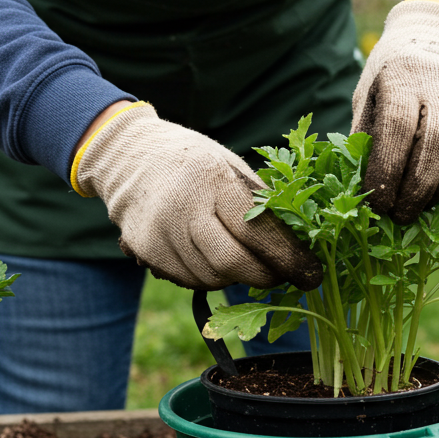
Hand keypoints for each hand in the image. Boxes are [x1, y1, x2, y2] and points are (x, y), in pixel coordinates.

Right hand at [72, 103, 322, 290]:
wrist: (128, 157)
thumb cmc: (192, 161)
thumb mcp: (229, 163)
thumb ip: (260, 200)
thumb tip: (298, 240)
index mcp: (212, 180)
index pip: (256, 230)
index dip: (287, 257)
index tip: (310, 273)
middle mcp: (183, 209)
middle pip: (233, 263)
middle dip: (265, 276)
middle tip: (282, 276)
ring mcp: (160, 233)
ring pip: (212, 277)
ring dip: (237, 277)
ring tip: (246, 261)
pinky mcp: (146, 251)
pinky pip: (189, 280)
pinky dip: (209, 277)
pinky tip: (214, 259)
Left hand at [351, 0, 438, 224]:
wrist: (436, 41)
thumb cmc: (391, 80)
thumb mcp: (368, 98)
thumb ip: (365, 139)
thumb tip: (362, 189)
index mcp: (402, 77)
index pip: (398, 128)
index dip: (388, 170)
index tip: (378, 203)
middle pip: (438, 142)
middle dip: (418, 188)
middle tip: (401, 216)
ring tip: (420, 205)